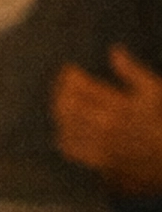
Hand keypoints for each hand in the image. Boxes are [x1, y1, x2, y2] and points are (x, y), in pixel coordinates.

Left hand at [51, 46, 161, 194]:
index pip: (81, 86)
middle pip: (66, 105)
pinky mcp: (96, 160)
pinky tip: (67, 128)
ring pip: (64, 125)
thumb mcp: (152, 90)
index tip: (69, 69)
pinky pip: (69, 147)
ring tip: (62, 103)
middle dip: (59, 91)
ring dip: (59, 112)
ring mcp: (98, 144)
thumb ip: (132, 70)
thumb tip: (114, 51)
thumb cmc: (158, 120)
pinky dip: (63, 135)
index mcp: (117, 105)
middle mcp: (104, 125)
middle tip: (61, 84)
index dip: (69, 75)